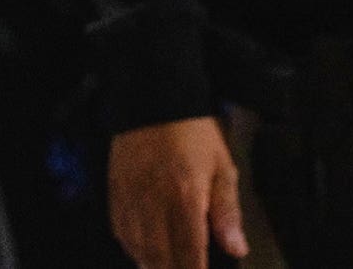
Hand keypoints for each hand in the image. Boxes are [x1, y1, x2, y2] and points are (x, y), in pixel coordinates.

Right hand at [108, 116, 248, 267]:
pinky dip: (132, 247)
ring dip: (152, 265)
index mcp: (185, 197)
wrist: (154, 100)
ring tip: (164, 268)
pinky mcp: (116, 191)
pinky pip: (120, 230)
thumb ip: (228, 212)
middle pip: (160, 258)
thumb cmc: (191, 133)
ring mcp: (131, 197)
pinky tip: (143, 253)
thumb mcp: (222, 168)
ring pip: (137, 248)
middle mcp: (154, 202)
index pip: (189, 254)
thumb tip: (236, 248)